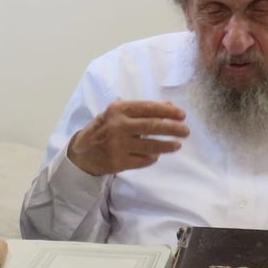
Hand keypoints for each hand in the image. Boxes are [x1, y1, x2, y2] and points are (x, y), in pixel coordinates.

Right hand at [66, 99, 187, 176]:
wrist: (82, 152)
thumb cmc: (103, 129)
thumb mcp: (117, 114)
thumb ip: (141, 110)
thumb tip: (169, 105)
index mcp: (117, 110)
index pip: (148, 108)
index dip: (168, 111)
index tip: (181, 115)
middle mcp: (118, 126)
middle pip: (152, 126)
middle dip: (173, 128)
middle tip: (185, 131)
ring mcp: (118, 145)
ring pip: (151, 146)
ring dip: (167, 146)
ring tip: (177, 145)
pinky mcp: (119, 162)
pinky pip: (143, 160)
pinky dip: (152, 158)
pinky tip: (156, 156)